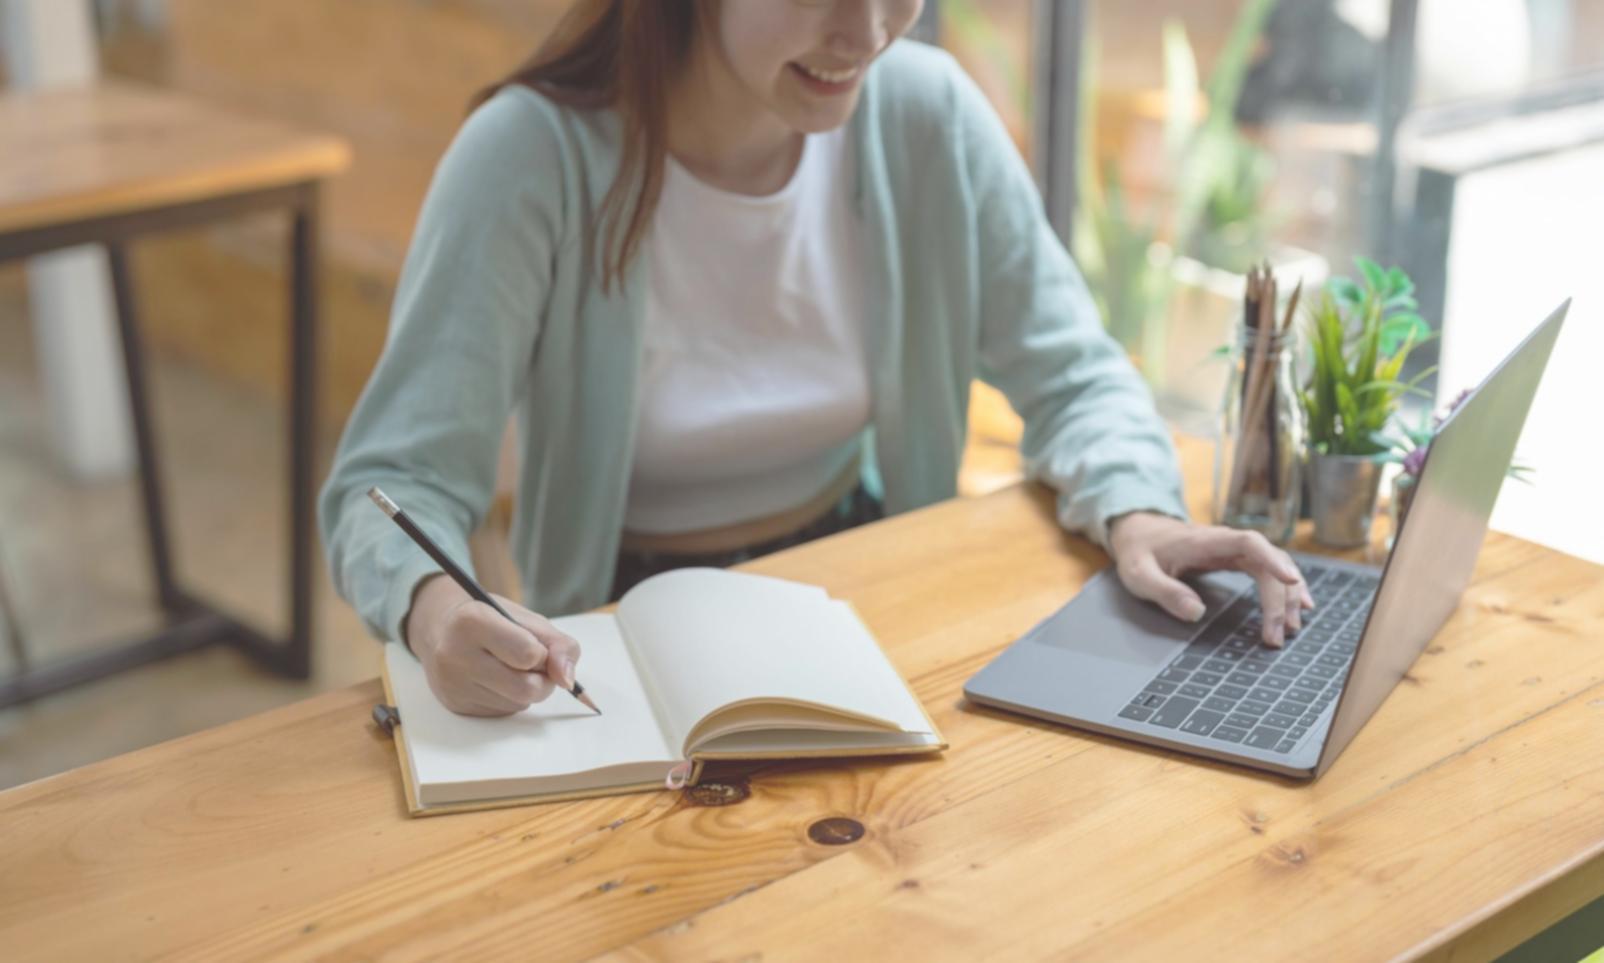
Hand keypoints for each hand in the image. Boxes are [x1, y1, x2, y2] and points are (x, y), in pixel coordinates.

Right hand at [403, 574, 582, 715]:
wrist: (443, 629)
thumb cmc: (494, 620)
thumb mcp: (528, 620)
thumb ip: (559, 645)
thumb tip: (568, 681)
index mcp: (474, 621)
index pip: (528, 654)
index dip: (541, 654)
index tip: (535, 646)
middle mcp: (456, 654)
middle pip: (526, 688)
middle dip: (543, 680)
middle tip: (534, 665)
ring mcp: (453, 683)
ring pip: (517, 705)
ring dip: (526, 690)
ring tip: (510, 668)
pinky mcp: (455, 705)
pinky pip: (502, 713)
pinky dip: (509, 699)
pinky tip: (495, 680)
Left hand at [1107, 512, 1314, 647]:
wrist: (1139, 531)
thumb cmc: (1139, 552)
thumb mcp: (1139, 574)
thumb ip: (1164, 592)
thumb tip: (1196, 613)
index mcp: (1205, 541)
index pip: (1249, 543)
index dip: (1272, 560)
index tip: (1291, 581)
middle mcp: (1226, 542)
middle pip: (1268, 562)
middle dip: (1278, 598)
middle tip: (1277, 636)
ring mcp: (1233, 550)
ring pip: (1273, 567)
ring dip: (1286, 596)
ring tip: (1291, 628)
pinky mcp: (1235, 558)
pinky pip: (1267, 570)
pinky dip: (1284, 587)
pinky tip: (1298, 605)